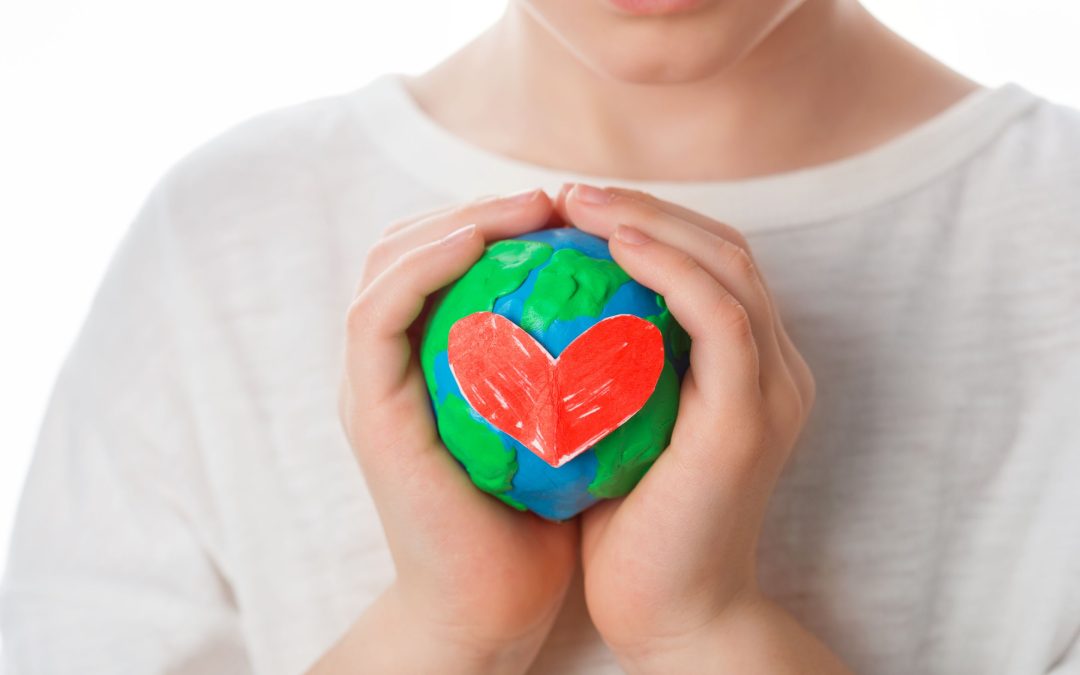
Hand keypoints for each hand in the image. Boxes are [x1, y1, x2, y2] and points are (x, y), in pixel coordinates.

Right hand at [315, 189, 578, 674]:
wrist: (497, 605)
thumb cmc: (540, 521)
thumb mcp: (562, 419)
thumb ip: (569, 359)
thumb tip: (630, 299)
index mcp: (428, 363)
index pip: (445, 263)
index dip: (496, 222)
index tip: (568, 213)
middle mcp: (391, 364)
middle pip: (408, 247)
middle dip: (477, 207)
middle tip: (550, 199)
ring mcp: (372, 384)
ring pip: (387, 263)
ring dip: (456, 220)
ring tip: (530, 207)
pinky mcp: (367, 409)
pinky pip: (380, 312)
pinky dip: (428, 265)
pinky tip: (484, 244)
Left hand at [555, 184, 849, 672]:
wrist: (666, 615)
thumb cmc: (626, 528)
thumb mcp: (614, 426)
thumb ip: (606, 366)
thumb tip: (540, 313)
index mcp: (746, 368)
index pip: (706, 263)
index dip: (645, 223)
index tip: (570, 212)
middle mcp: (774, 368)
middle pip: (722, 247)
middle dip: (644, 207)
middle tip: (566, 194)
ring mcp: (770, 388)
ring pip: (726, 265)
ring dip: (649, 221)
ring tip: (574, 204)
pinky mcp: (749, 417)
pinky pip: (718, 315)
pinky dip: (669, 267)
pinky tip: (610, 247)